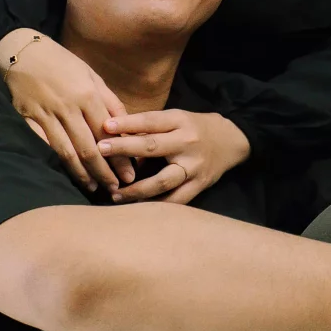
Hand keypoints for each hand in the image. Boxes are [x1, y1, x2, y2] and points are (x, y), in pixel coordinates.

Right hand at [0, 33, 134, 193]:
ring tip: (95, 188)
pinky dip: (56, 164)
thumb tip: (126, 127)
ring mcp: (46, 115)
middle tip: (116, 188)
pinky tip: (66, 176)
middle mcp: (68, 107)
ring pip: (67, 153)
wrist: (21, 51)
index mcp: (87, 94)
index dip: (120, 156)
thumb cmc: (61, 62)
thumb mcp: (90, 74)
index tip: (130, 173)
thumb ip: (109, 101)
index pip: (109, 133)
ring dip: (82, 174)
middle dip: (104, 172)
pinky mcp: (27, 120)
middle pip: (89, 148)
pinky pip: (44, 147)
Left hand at [98, 108, 250, 206]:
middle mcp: (187, 143)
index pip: (150, 121)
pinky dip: (157, 206)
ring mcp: (193, 167)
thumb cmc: (194, 128)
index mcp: (179, 122)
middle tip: (100, 151)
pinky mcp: (199, 185)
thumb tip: (117, 139)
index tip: (104, 127)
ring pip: (163, 181)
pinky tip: (138, 211)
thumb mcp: (175, 119)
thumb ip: (149, 129)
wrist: (231, 140)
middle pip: (153, 147)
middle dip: (124, 149)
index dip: (126, 124)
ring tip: (115, 194)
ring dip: (137, 189)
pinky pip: (176, 200)